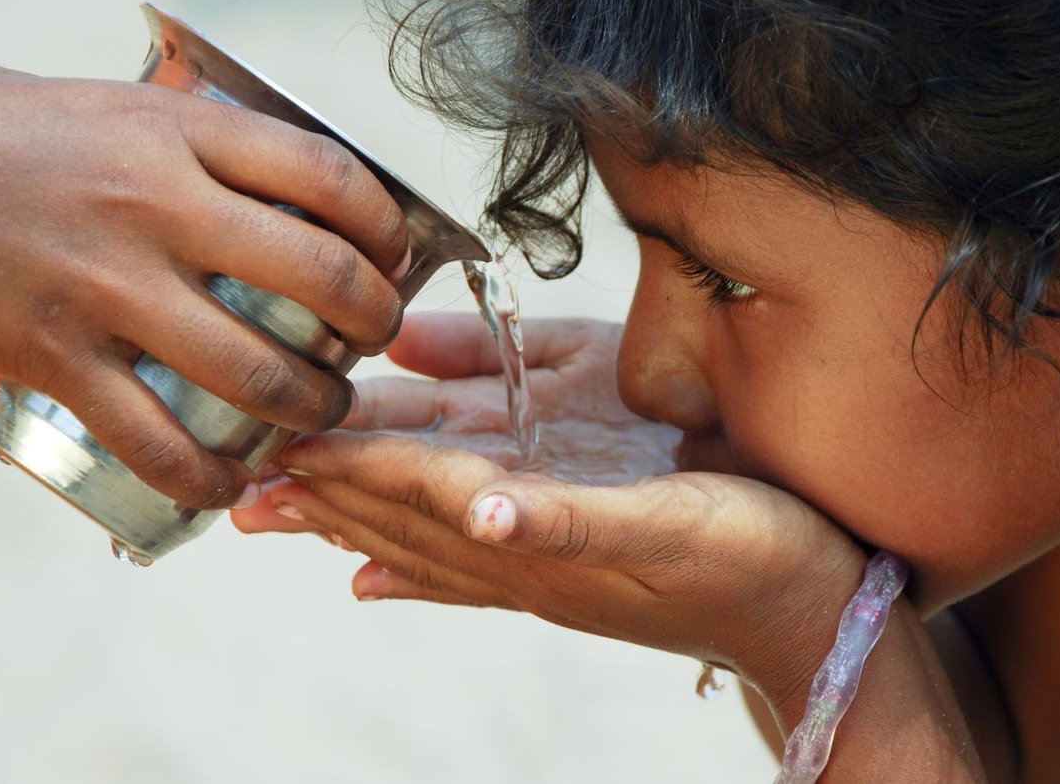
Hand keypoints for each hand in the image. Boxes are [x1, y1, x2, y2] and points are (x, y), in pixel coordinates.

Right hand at [0, 54, 409, 506]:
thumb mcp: (111, 106)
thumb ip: (196, 145)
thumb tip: (284, 188)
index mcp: (180, 134)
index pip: (332, 178)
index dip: (387, 228)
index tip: (392, 257)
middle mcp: (159, 208)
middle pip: (323, 278)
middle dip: (375, 324)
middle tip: (372, 342)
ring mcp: (109, 288)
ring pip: (258, 374)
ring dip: (314, 409)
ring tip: (322, 413)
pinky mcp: (56, 357)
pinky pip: (156, 441)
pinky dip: (208, 477)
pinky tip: (229, 482)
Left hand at [233, 315, 869, 705]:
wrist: (817, 618)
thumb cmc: (756, 563)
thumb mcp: (671, 527)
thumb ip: (570, 522)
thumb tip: (475, 507)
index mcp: (538, 534)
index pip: (415, 486)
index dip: (344, 460)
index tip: (269, 441)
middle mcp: (529, 557)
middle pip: (402, 517)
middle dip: (323, 493)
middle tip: (241, 480)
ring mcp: (549, 569)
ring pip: (427, 539)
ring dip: (355, 519)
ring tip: (291, 514)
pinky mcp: (578, 570)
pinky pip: (474, 567)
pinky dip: (417, 565)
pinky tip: (382, 574)